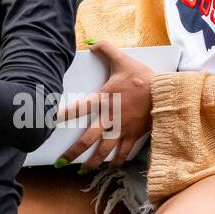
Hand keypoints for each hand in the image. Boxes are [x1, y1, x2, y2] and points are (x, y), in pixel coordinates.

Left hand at [56, 40, 153, 168]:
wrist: (164, 93)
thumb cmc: (143, 77)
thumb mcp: (123, 60)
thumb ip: (106, 50)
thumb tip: (94, 43)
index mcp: (103, 100)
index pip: (78, 108)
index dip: (63, 115)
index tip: (50, 122)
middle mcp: (109, 119)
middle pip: (87, 139)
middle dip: (73, 152)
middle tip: (62, 162)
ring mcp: (121, 130)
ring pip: (103, 150)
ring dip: (92, 162)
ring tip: (83, 171)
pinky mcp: (133, 135)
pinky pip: (123, 152)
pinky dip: (117, 161)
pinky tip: (112, 167)